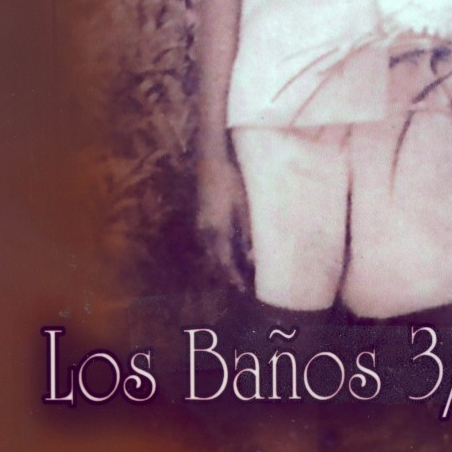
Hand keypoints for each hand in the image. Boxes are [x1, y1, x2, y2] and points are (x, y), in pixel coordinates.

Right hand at [197, 153, 249, 288]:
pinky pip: (208, 243)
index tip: (243, 288)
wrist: (210, 162)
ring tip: (236, 270)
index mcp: (217, 231)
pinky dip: (217, 252)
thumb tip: (251, 258)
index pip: (225, 262)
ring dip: (221, 263)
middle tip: (241, 284)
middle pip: (215, 261)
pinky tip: (226, 250)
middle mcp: (206, 232)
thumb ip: (247, 233)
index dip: (233, 277)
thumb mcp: (243, 206)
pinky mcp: (200, 218)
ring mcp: (201, 225)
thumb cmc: (231, 181)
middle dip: (227, 274)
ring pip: (210, 253)